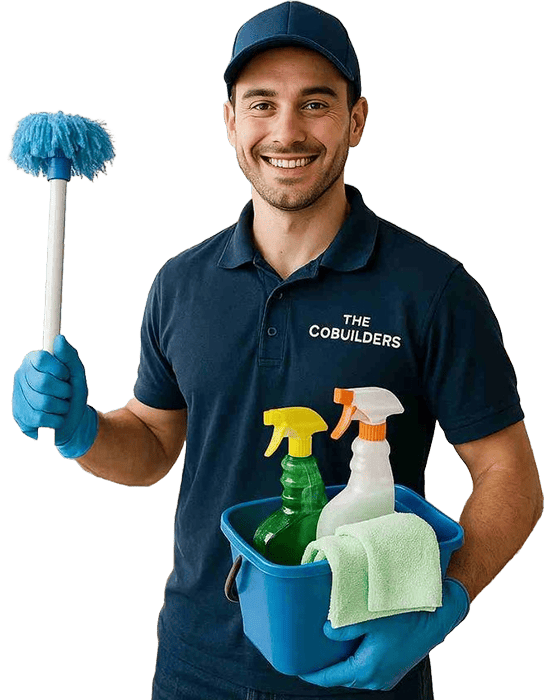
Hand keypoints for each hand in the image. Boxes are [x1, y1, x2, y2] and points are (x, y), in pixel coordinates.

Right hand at [12, 334, 97, 458]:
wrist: (73, 421)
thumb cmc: (74, 393)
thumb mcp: (77, 373)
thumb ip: (69, 356)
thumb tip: (59, 338)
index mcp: (33, 360)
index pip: (43, 359)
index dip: (59, 369)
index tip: (66, 376)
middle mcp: (21, 375)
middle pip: (43, 382)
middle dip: (64, 391)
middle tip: (67, 394)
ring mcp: (17, 395)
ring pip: (42, 402)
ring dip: (61, 407)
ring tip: (63, 407)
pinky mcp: (19, 416)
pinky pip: (39, 418)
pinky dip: (55, 420)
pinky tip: (56, 418)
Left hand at [299, 577, 469, 690]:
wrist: (435, 620)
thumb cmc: (404, 618)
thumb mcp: (369, 619)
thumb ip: (344, 629)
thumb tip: (325, 632)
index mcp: (366, 670)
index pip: (330, 677)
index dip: (311, 674)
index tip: (295, 667)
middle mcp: (375, 679)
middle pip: (341, 678)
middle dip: (324, 670)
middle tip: (306, 655)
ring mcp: (385, 677)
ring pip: (354, 674)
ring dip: (340, 666)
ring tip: (323, 652)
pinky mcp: (391, 670)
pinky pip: (365, 670)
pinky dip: (353, 662)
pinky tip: (347, 648)